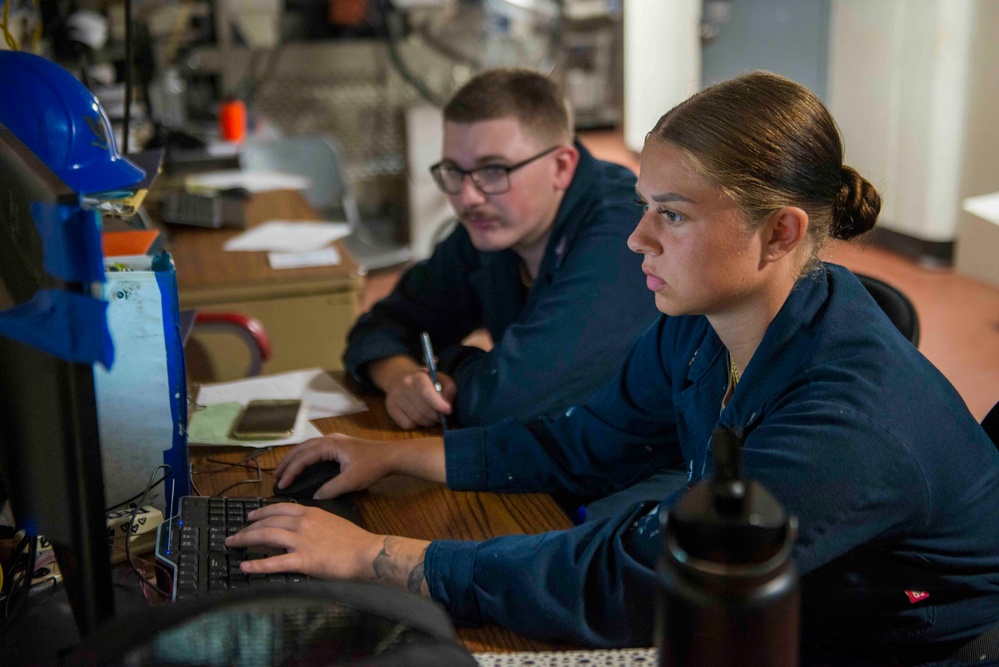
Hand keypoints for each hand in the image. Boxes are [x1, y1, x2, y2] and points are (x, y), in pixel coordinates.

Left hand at [225, 503, 431, 594]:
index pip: (279, 509)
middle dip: (248, 527)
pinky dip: (257, 565)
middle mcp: (302, 523)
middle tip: (235, 534)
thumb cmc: (354, 540)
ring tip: (233, 544)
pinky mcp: (303, 560)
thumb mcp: (332, 522)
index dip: (262, 512)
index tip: (250, 516)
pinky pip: (275, 562)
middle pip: (268, 521)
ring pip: (266, 536)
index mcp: (311, 512)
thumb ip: (315, 523)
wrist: (367, 552)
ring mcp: (301, 541)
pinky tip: (245, 567)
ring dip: (246, 539)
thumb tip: (302, 529)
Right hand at [273, 434, 395, 498]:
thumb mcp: (351, 481)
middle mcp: (329, 439)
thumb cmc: (373, 466)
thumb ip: (331, 489)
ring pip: (307, 447)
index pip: (303, 458)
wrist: (392, 456)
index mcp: (329, 445)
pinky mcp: (340, 444)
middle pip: (301, 449)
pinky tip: (303, 464)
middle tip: (275, 477)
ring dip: (295, 458)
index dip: (291, 472)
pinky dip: (304, 456)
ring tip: (284, 470)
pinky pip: (315, 448)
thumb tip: (314, 497)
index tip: (281, 485)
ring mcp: (335, 440)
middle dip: (287, 462)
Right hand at [370, 356, 456, 429]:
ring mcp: (395, 397)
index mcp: (418, 376)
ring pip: (416, 419)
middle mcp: (404, 385)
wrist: (398, 376)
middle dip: (436, 416)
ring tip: (431, 417)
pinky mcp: (390, 408)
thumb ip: (448, 388)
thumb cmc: (424, 380)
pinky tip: (418, 417)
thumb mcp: (439, 378)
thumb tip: (448, 403)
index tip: (448, 410)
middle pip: (423, 409)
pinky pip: (407, 424)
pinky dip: (416, 425)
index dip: (438, 403)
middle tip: (440, 415)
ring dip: (428, 422)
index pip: (426, 392)